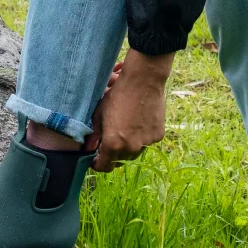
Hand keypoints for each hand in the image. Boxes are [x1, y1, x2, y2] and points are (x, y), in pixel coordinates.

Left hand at [84, 49, 173, 171]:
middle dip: (113, 154)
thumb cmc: (117, 95)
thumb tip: (90, 148)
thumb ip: (94, 134)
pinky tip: (139, 122)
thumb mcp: (100, 113)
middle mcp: (131, 148)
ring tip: (126, 128)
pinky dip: (142, 137)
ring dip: (128, 147)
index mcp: (113, 144)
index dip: (98, 164)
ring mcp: (146, 143)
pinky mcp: (158, 136)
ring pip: (134, 152)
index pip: (105, 166)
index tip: (96, 159)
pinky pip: (147, 142)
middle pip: (120, 160)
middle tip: (111, 140)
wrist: (143, 81)